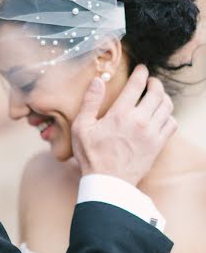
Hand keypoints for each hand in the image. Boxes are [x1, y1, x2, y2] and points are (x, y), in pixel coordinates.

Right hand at [71, 65, 176, 185]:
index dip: (141, 73)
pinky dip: (169, 116)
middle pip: (157, 93)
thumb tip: (98, 80)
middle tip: (151, 82)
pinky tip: (160, 116)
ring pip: (167, 107)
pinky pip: (172, 124)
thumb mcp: (81, 127)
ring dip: (164, 97)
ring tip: (157, 96)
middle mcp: (139, 121)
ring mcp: (151, 133)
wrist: (107, 182)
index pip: (137, 85)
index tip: (142, 69)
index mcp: (120, 114)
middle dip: (155, 83)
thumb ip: (90, 102)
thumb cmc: (91, 156)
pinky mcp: (158, 145)